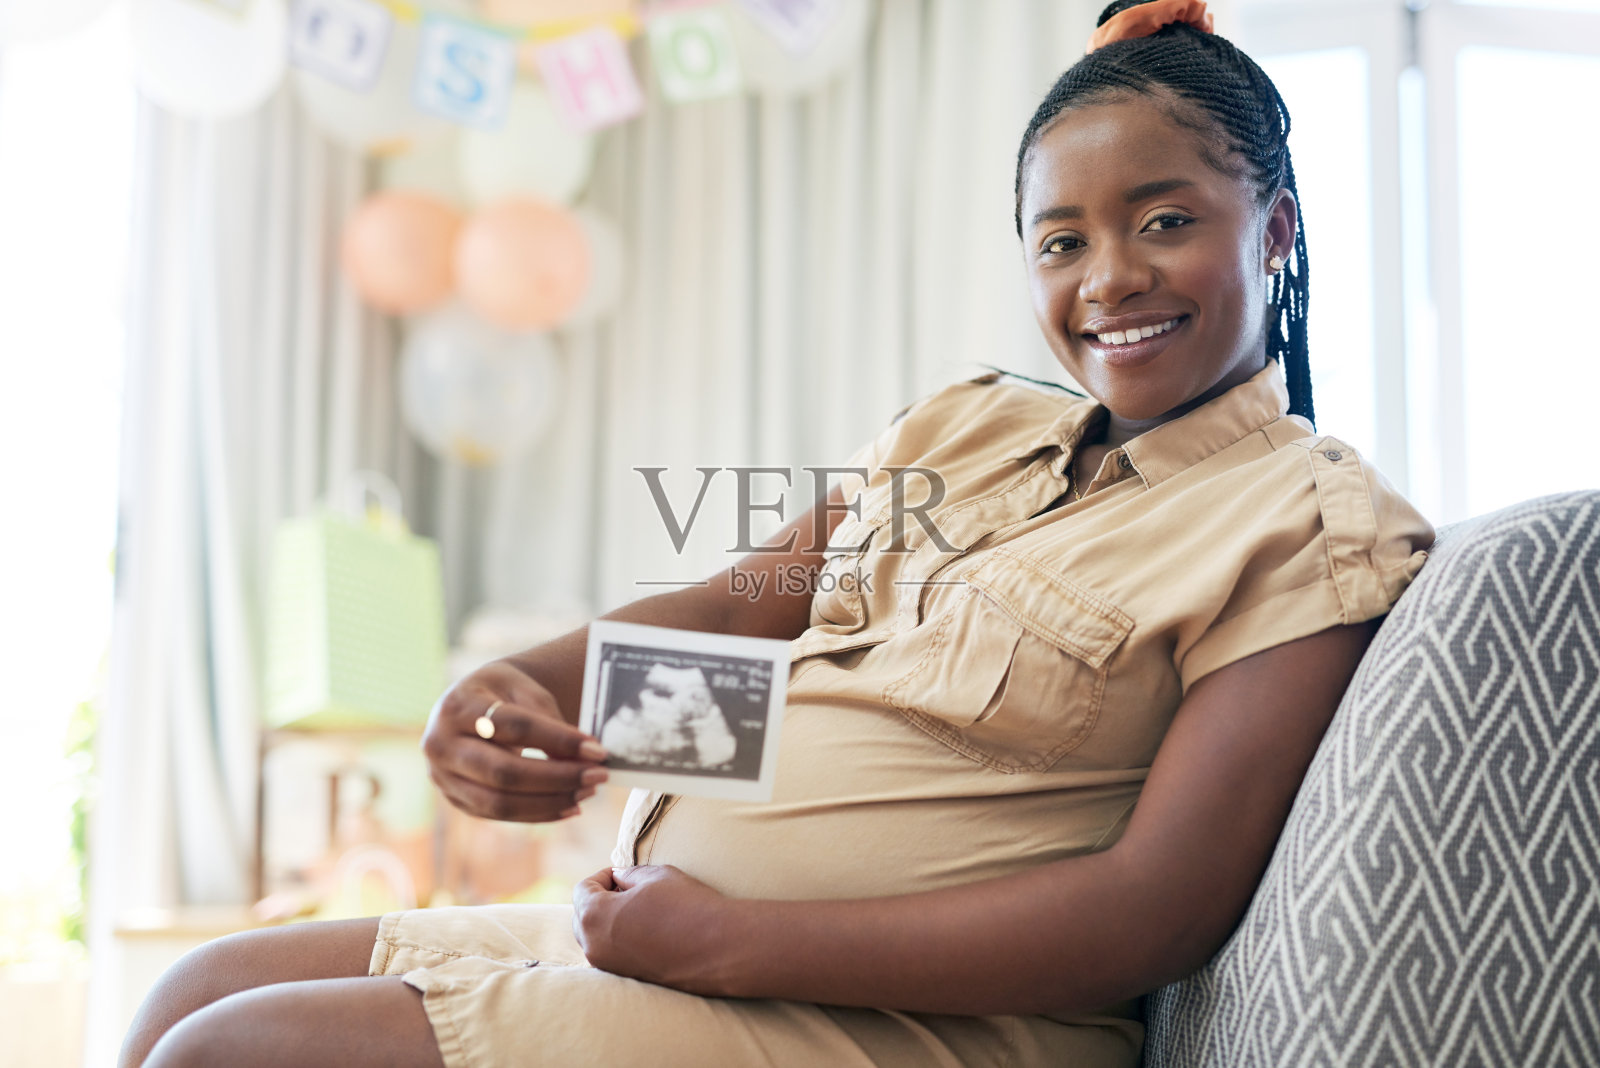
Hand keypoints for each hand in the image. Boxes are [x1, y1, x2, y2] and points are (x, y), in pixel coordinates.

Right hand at [421, 658, 608, 821]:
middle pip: (503, 772)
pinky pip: (500, 814)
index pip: (513, 727)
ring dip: (550, 802)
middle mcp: (440, 744)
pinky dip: (538, 813)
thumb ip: (549, 721)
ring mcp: (443, 777)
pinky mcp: (456, 799)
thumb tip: (582, 761)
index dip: (557, 740)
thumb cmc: (504, 693)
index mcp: (457, 705)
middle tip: (598, 775)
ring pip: (500, 801)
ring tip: (588, 791)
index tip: (597, 749)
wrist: (472, 704)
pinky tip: (569, 806)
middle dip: (557, 778)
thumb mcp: (524, 689)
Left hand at [572, 865, 737, 996]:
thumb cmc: (687, 906)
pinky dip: (620, 939)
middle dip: (602, 898)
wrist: (720, 947)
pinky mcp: (625, 979)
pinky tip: (647, 929)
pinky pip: (610, 954)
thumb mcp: (656, 876)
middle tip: (631, 890)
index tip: (625, 874)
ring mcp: (608, 967)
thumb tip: (618, 879)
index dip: (603, 876)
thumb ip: (628, 875)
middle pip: (584, 914)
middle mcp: (594, 946)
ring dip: (610, 920)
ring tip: (641, 909)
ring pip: (595, 936)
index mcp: (595, 916)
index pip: (583, 889)